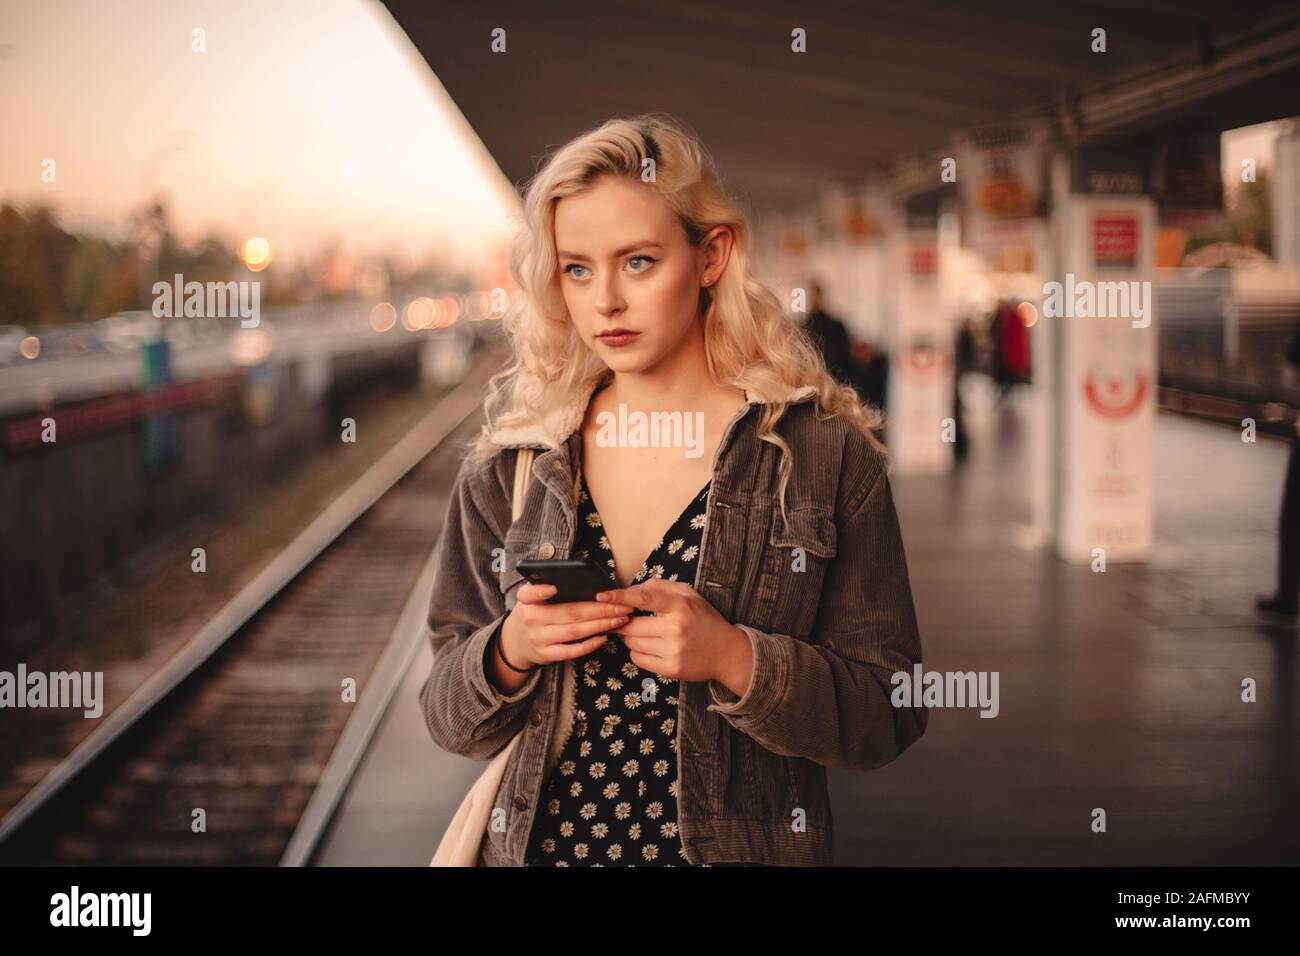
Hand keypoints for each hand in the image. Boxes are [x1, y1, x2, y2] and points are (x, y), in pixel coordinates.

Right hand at [500, 582, 634, 667]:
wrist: (516, 642)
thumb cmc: (535, 612)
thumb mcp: (533, 598)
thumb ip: (547, 587)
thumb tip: (584, 580)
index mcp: (528, 601)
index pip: (529, 594)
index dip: (540, 591)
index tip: (554, 588)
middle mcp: (532, 619)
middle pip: (570, 612)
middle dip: (600, 609)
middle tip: (622, 606)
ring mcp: (539, 639)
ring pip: (574, 631)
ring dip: (601, 625)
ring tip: (620, 619)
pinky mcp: (546, 655)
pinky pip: (571, 651)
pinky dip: (589, 645)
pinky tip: (604, 637)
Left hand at [596, 578, 750, 685]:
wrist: (725, 652)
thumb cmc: (704, 619)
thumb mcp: (688, 595)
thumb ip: (660, 587)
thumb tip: (631, 590)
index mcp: (680, 606)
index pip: (644, 599)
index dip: (620, 597)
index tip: (601, 596)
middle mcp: (676, 628)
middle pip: (631, 626)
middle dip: (624, 623)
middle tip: (627, 620)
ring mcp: (673, 651)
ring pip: (632, 644)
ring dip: (631, 638)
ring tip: (647, 634)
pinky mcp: (671, 669)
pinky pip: (638, 660)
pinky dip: (638, 653)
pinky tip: (652, 647)